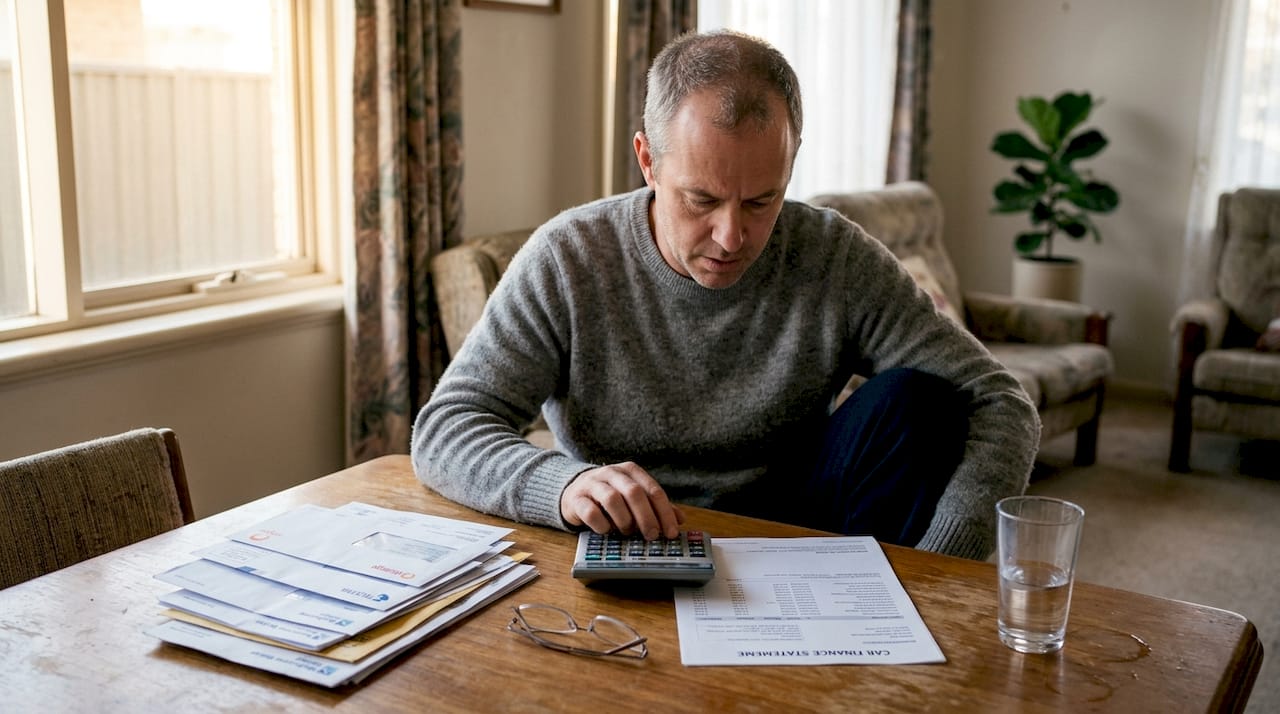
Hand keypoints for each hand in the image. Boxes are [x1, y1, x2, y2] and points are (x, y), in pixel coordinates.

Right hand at [560, 462, 684, 539]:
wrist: (574, 492)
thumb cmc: (610, 497)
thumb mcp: (634, 497)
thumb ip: (655, 506)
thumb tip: (680, 519)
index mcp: (630, 471)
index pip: (653, 490)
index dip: (664, 512)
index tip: (671, 532)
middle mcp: (612, 473)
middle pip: (634, 493)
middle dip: (646, 517)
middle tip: (652, 536)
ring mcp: (592, 484)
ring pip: (612, 498)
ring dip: (624, 520)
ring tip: (626, 532)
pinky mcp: (576, 498)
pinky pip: (590, 511)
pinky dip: (601, 524)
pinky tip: (606, 530)